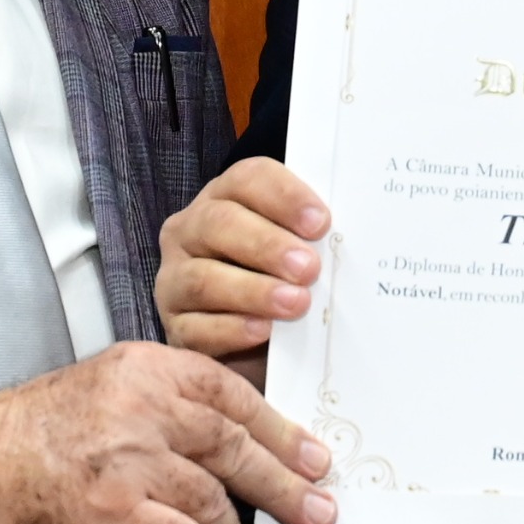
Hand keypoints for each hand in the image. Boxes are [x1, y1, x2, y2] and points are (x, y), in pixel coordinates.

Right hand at [0, 342, 332, 523]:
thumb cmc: (40, 433)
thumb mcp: (111, 386)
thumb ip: (172, 403)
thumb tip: (238, 444)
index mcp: (149, 368)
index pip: (233, 395)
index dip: (281, 432)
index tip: (313, 458)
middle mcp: (144, 409)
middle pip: (235, 448)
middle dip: (283, 486)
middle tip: (316, 512)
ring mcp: (131, 463)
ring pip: (213, 502)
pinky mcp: (116, 516)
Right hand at [157, 158, 329, 359]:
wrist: (260, 343)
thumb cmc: (283, 280)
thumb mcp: (298, 250)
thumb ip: (312, 237)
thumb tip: (348, 235)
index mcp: (225, 197)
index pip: (248, 179)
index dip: (284, 196)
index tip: (321, 223)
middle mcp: (190, 231)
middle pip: (220, 223)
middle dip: (268, 245)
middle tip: (308, 268)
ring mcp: (175, 279)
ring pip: (203, 278)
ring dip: (253, 290)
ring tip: (295, 303)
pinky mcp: (175, 326)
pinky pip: (196, 326)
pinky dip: (231, 328)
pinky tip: (263, 330)